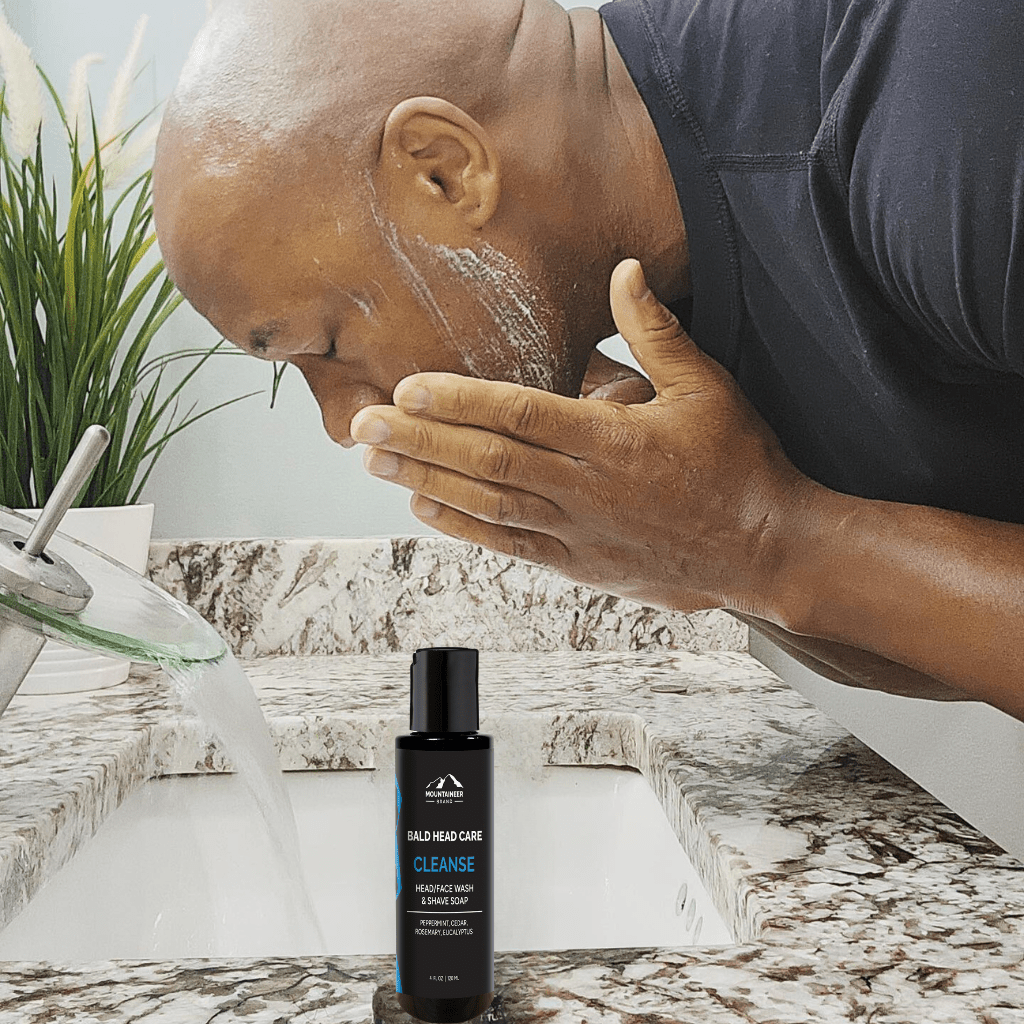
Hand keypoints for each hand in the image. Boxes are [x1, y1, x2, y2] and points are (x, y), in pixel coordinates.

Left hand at [351, 259, 808, 613]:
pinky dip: (465, 529)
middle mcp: (586, 489)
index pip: (519, 415)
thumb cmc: (739, 464)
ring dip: (428, 483)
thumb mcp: (707, 387)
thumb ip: (656, 332)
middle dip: (420, 443)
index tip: (407, 389)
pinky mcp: (581, 564)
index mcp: (613, 440)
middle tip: (363, 428)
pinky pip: (511, 545)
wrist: (764, 548)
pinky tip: (425, 509)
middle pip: (488, 462)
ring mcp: (579, 531)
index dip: (458, 402)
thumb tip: (625, 271)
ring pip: (488, 506)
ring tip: (377, 464)